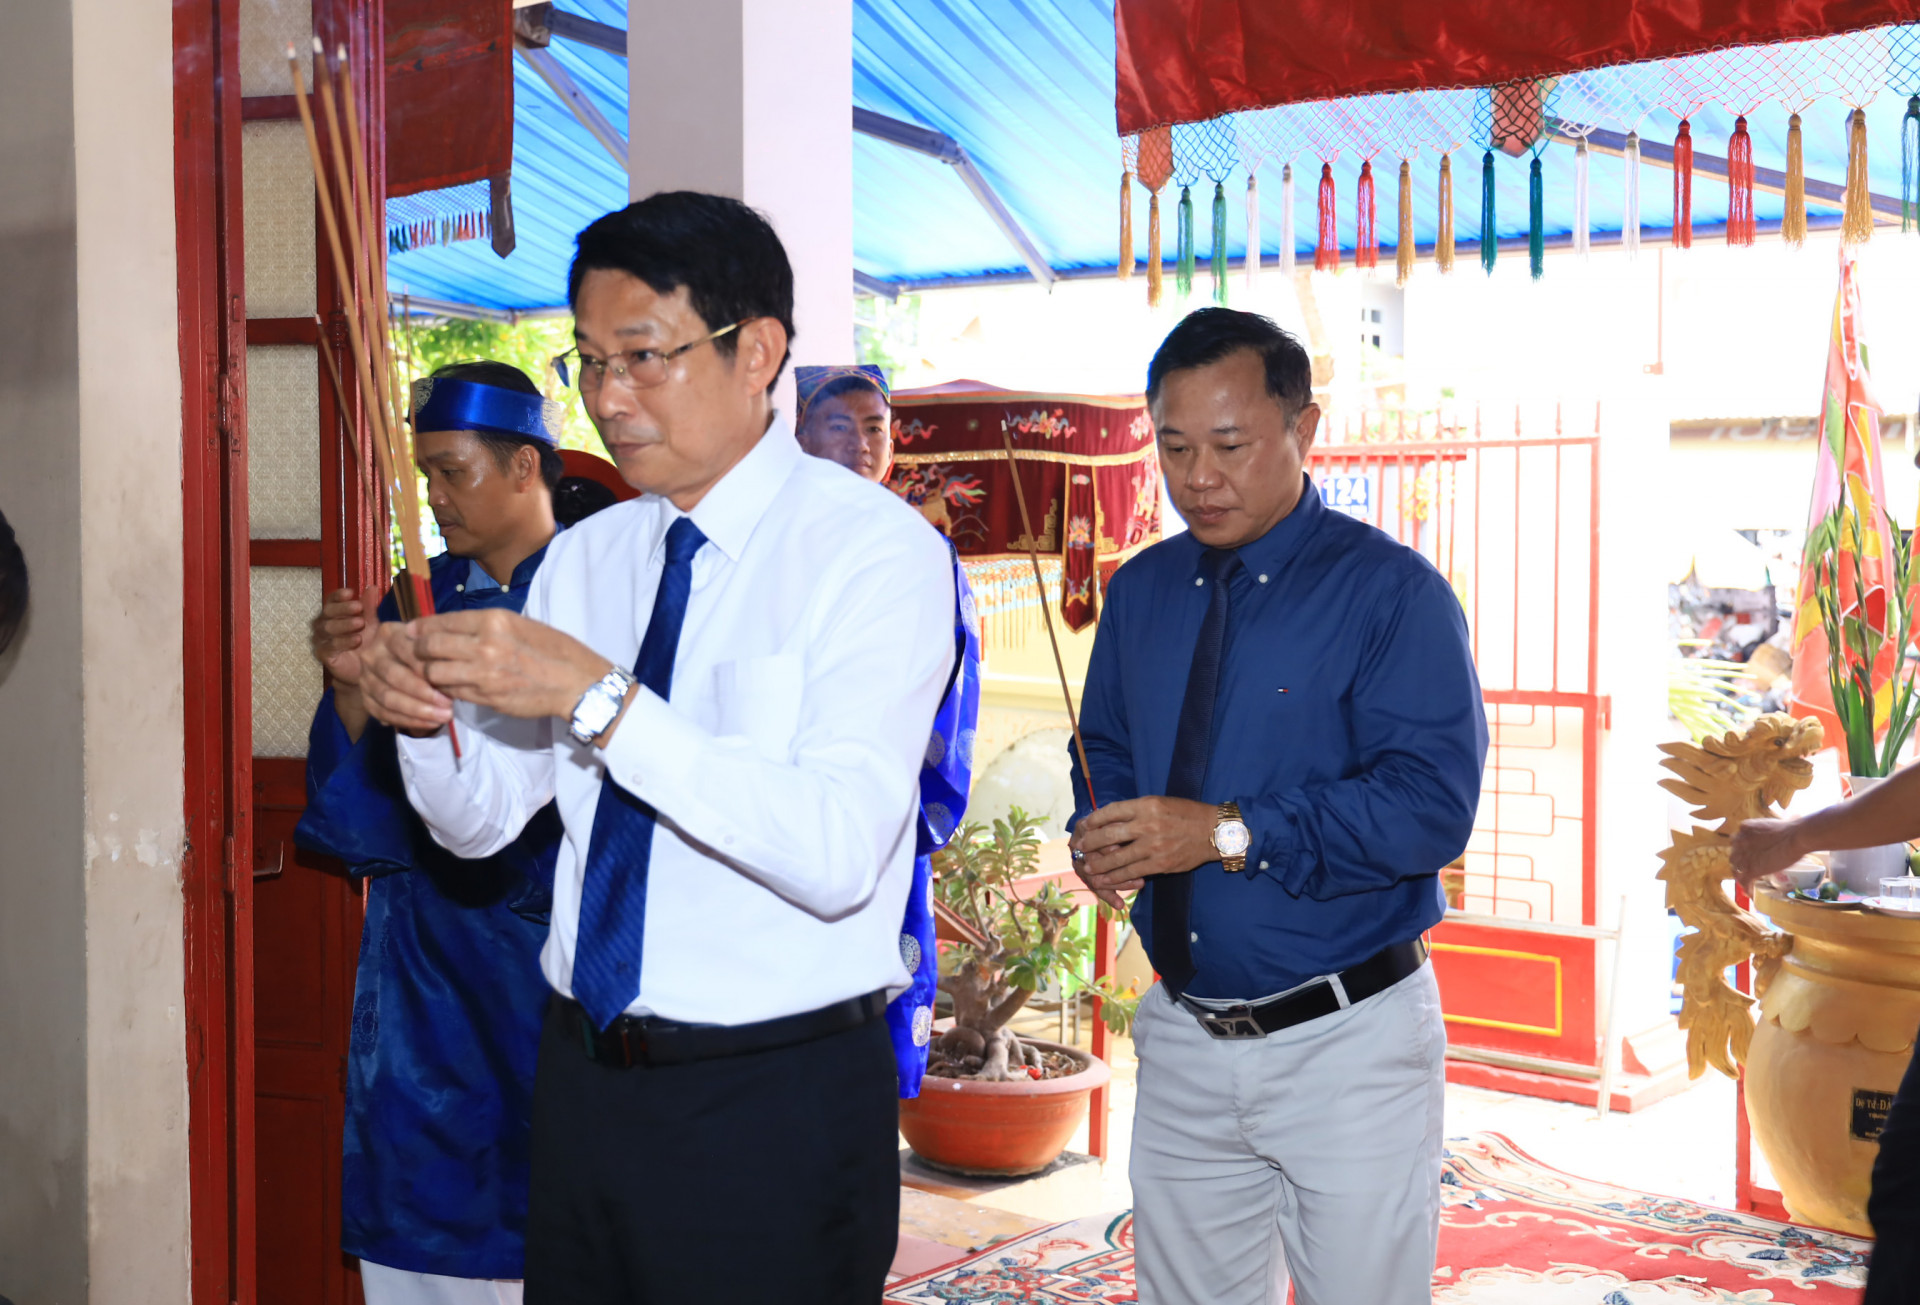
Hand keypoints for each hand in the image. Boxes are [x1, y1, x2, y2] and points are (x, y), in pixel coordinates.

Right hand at [309, 586, 378, 684]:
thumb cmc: (366, 642)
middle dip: (343, 608)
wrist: (366, 668)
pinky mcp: (324, 655)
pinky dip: (343, 642)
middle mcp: (324, 624)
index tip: (351, 592)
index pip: (331, 600)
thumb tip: (372, 587)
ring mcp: (321, 639)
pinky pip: (330, 646)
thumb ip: (369, 606)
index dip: (338, 595)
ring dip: (344, 624)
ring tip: (361, 623)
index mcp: (333, 613)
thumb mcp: (371, 622)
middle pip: (328, 612)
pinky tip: (357, 640)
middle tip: (359, 607)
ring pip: (327, 628)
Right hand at [358, 620, 452, 734]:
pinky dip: (408, 721)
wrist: (405, 665)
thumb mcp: (433, 647)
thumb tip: (451, 675)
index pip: (406, 650)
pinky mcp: (365, 698)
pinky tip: (431, 723)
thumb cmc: (427, 653)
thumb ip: (436, 656)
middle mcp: (371, 654)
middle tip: (448, 705)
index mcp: (388, 634)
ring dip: (417, 711)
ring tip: (443, 717)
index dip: (427, 667)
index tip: (451, 680)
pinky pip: (384, 713)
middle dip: (423, 694)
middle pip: (394, 676)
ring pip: (388, 698)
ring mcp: (365, 678)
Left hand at [411, 608, 614, 721]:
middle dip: (418, 650)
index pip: (442, 622)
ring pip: (434, 672)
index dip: (421, 627)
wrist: (576, 683)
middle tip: (415, 652)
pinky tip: (450, 685)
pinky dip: (446, 688)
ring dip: (429, 672)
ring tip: (432, 671)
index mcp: (494, 621)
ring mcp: (483, 674)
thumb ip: (487, 625)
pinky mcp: (485, 697)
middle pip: (431, 647)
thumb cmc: (553, 650)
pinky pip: (452, 691)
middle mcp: (484, 645)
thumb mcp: (521, 624)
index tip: (411, 631)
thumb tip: (454, 627)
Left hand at [1071, 797, 1218, 906]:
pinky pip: (1131, 872)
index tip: (1084, 825)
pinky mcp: (1160, 864)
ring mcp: (1153, 846)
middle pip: (1109, 835)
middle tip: (1079, 848)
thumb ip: (1137, 811)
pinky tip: (1105, 879)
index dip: (1094, 820)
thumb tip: (1109, 819)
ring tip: (1087, 867)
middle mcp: (1148, 824)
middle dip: (1090, 843)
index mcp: (1147, 805)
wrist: (1213, 832)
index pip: (1111, 811)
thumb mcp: (1160, 803)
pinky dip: (1115, 877)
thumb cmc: (1186, 814)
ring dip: (1098, 865)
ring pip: (1117, 858)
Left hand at [1729, 817, 1807, 888]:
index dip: (1742, 849)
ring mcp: (1744, 856)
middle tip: (1748, 868)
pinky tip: (1749, 892)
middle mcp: (1739, 841)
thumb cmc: (1791, 828)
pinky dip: (1746, 887)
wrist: (1794, 837)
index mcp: (1744, 828)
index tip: (1747, 853)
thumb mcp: (1773, 824)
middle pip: (1734, 855)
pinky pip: (1744, 881)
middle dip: (1740, 862)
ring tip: (1746, 882)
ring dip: (1740, 875)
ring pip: (1736, 869)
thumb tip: (1788, 821)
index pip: (1737, 840)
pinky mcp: (1751, 869)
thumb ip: (1769, 829)